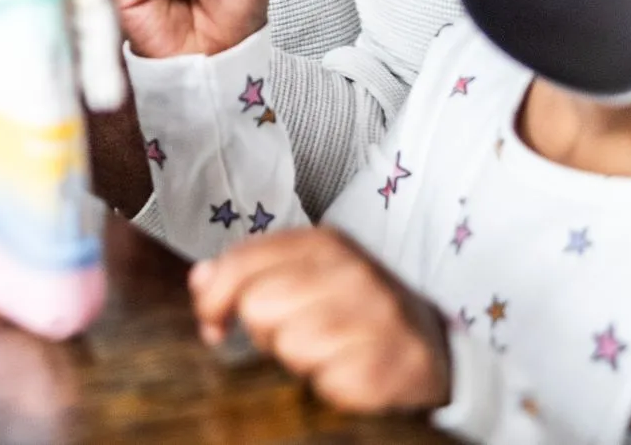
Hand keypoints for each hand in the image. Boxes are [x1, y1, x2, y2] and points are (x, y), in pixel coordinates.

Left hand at [190, 229, 450, 413]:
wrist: (430, 347)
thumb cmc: (354, 310)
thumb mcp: (307, 275)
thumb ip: (252, 271)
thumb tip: (200, 278)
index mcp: (324, 244)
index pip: (241, 263)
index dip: (214, 300)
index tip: (213, 324)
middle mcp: (352, 273)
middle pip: (259, 307)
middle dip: (264, 332)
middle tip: (291, 337)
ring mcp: (376, 318)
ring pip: (290, 348)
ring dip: (298, 362)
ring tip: (325, 354)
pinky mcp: (389, 366)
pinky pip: (325, 385)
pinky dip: (328, 387)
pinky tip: (347, 372)